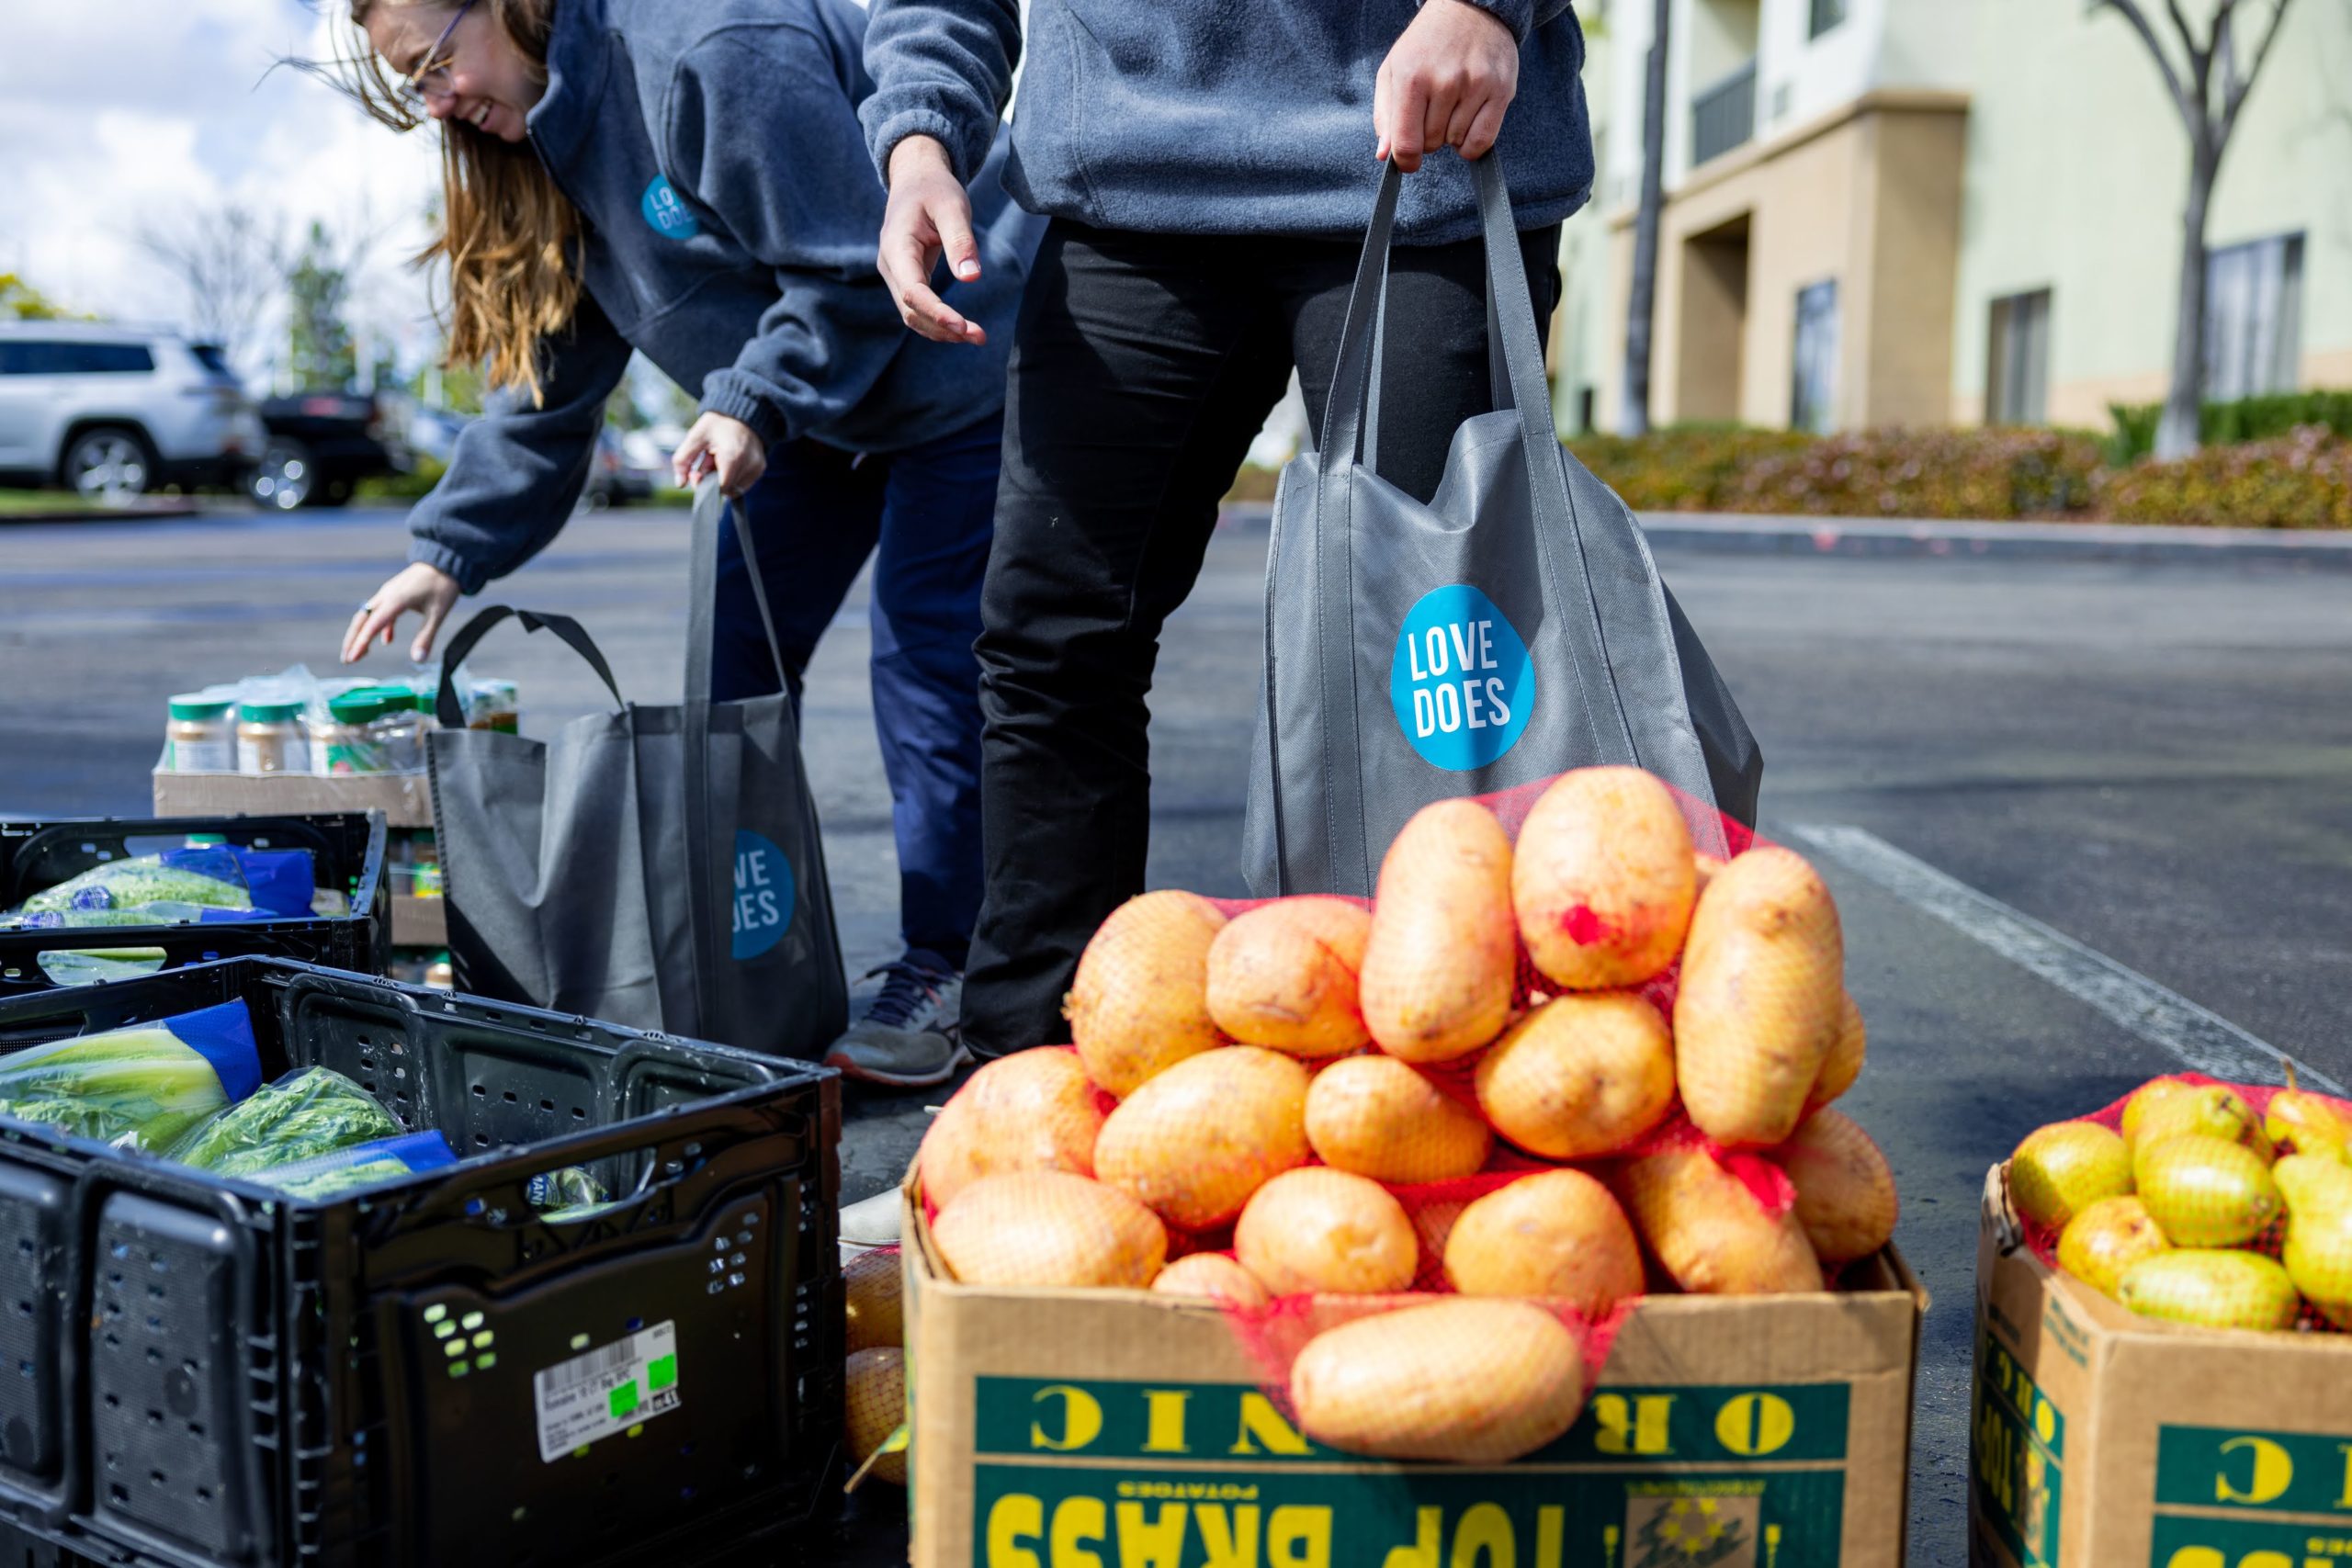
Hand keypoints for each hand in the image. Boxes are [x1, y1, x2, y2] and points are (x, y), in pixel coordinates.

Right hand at [343, 561, 460, 663]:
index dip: (360, 643)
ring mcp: (389, 593)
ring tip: (360, 654)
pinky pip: (381, 612)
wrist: (446, 560)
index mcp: (395, 600)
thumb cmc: (443, 585)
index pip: (372, 625)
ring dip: (363, 634)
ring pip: (368, 615)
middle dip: (352, 640)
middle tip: (347, 660)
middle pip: (362, 620)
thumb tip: (418, 659)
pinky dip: (380, 627)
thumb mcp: (438, 614)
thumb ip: (426, 637)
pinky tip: (386, 641)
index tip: (351, 659)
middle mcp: (387, 595)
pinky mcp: (394, 593)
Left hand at [672, 411, 766, 496]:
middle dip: (713, 480)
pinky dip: (733, 477)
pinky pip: (743, 484)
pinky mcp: (761, 468)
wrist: (741, 411)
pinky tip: (729, 461)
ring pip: (735, 489)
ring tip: (719, 460)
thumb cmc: (718, 424)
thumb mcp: (695, 437)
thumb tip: (680, 484)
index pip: (720, 488)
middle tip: (707, 462)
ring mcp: (757, 467)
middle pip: (727, 489)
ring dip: (723, 479)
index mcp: (733, 456)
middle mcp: (749, 464)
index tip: (698, 473)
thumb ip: (682, 461)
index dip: (706, 485)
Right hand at [878, 135, 987, 345]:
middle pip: (912, 310)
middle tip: (980, 337)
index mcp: (896, 246)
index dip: (936, 312)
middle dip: (944, 328)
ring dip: (943, 331)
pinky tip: (964, 329)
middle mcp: (890, 266)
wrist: (916, 179)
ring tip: (978, 337)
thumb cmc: (934, 189)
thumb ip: (960, 241)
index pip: (912, 291)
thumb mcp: (952, 206)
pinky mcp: (908, 279)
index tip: (962, 326)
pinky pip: (919, 309)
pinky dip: (940, 322)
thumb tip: (971, 279)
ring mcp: (896, 275)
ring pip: (914, 315)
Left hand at [1375, 0, 1519, 171]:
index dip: (1405, 161)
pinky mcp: (1501, 90)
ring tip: (1452, 103)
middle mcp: (1445, 81)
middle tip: (1432, 110)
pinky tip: (1467, 122)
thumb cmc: (1427, 43)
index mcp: (1412, 77)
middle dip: (1428, 136)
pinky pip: (1484, 141)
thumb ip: (1385, 116)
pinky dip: (1473, 142)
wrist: (1471, 8)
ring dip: (1451, 133)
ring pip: (1457, 143)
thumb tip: (1386, 154)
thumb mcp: (1393, 70)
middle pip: (1432, 145)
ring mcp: (1476, 85)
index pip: (1407, 143)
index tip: (1408, 161)